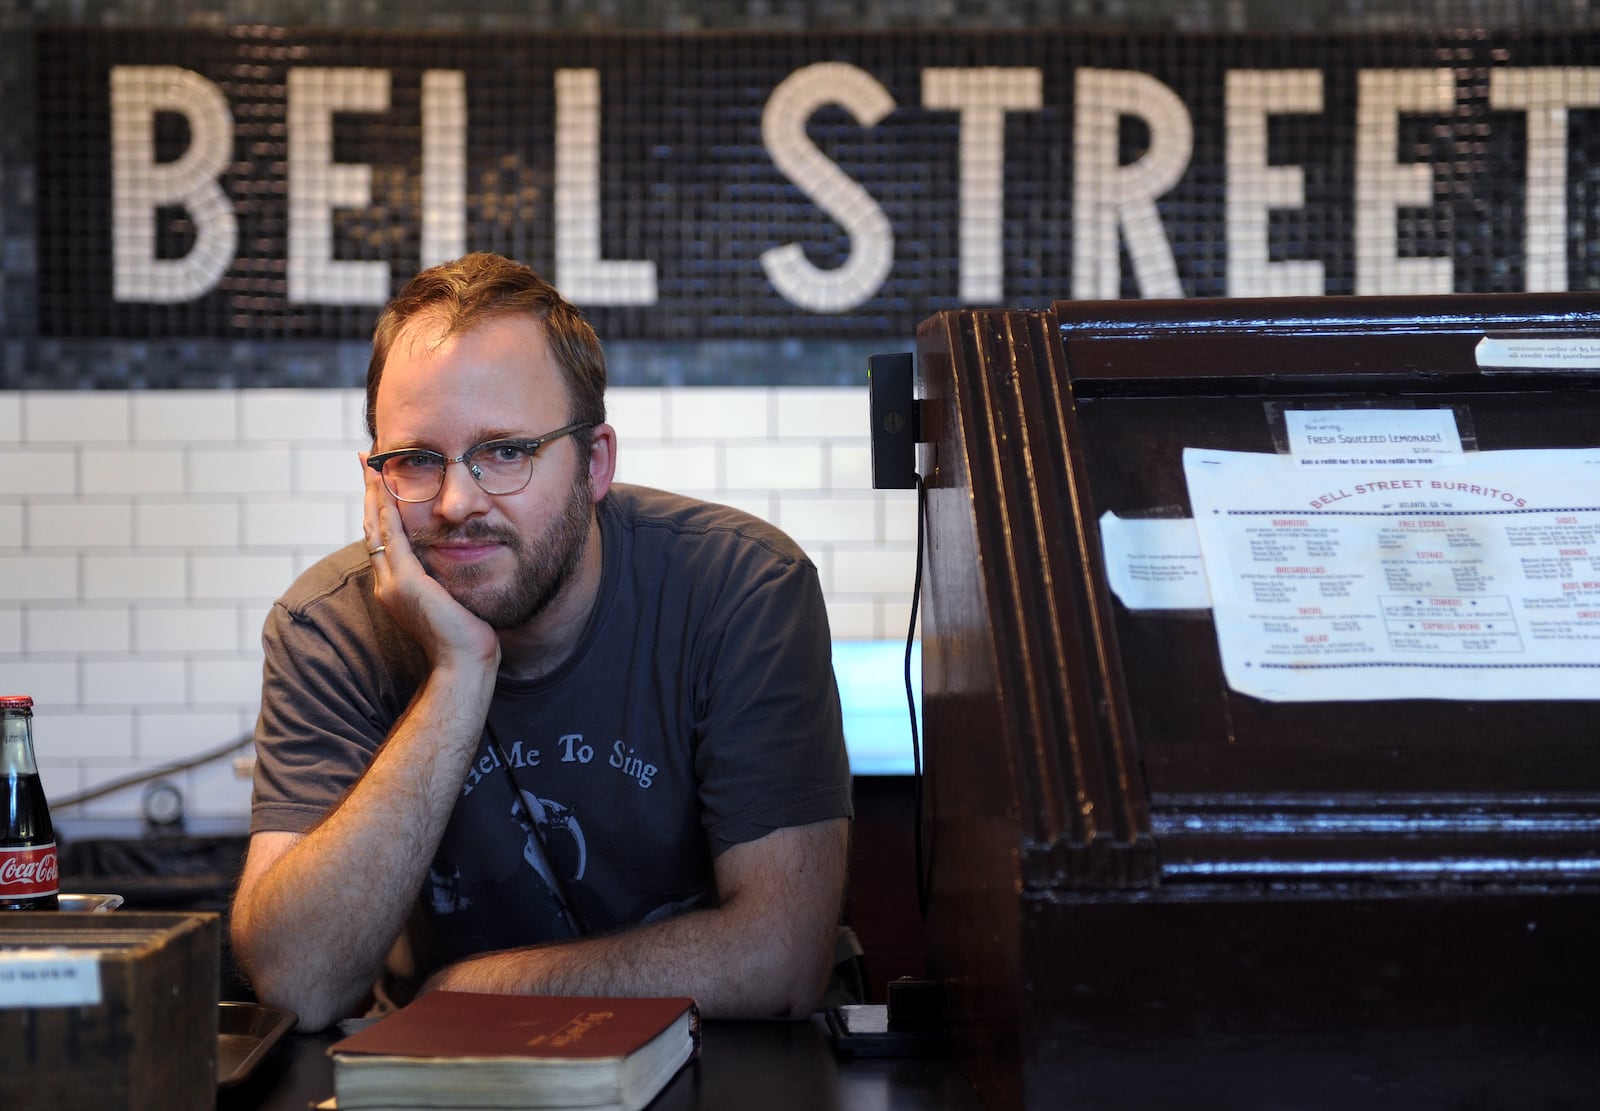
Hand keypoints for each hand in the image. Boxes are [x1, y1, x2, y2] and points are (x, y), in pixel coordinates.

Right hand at [361, 453, 500, 673]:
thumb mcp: (453, 598)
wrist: (464, 663)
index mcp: (396, 587)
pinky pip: (393, 538)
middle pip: (372, 526)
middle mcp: (387, 583)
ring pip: (377, 527)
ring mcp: (393, 583)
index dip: (379, 508)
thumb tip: (463, 557)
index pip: (383, 538)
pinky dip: (388, 511)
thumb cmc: (467, 637)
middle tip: (366, 460)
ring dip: (375, 493)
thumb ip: (446, 578)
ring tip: (372, 463)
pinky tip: (388, 488)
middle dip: (370, 491)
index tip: (379, 480)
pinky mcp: (406, 583)